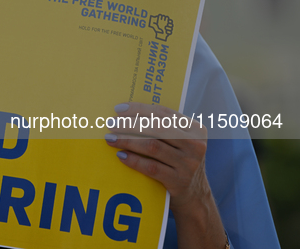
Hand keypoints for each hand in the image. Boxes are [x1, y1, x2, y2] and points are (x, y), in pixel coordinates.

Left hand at [105, 103, 226, 247]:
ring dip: (128, 140)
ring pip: (152, 146)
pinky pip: (151, 167)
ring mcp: (188, 164)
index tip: (118, 109)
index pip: (163, 113)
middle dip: (130, 124)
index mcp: (195, 129)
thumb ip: (163, 127)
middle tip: (111, 124)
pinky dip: (134, 160)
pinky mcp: (178, 181)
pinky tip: (120, 155)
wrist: (194, 196)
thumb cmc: (178, 161)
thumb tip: (126, 113)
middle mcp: (195, 145)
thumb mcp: (179, 142)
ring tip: (110, 138)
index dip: (139, 109)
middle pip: (157, 128)